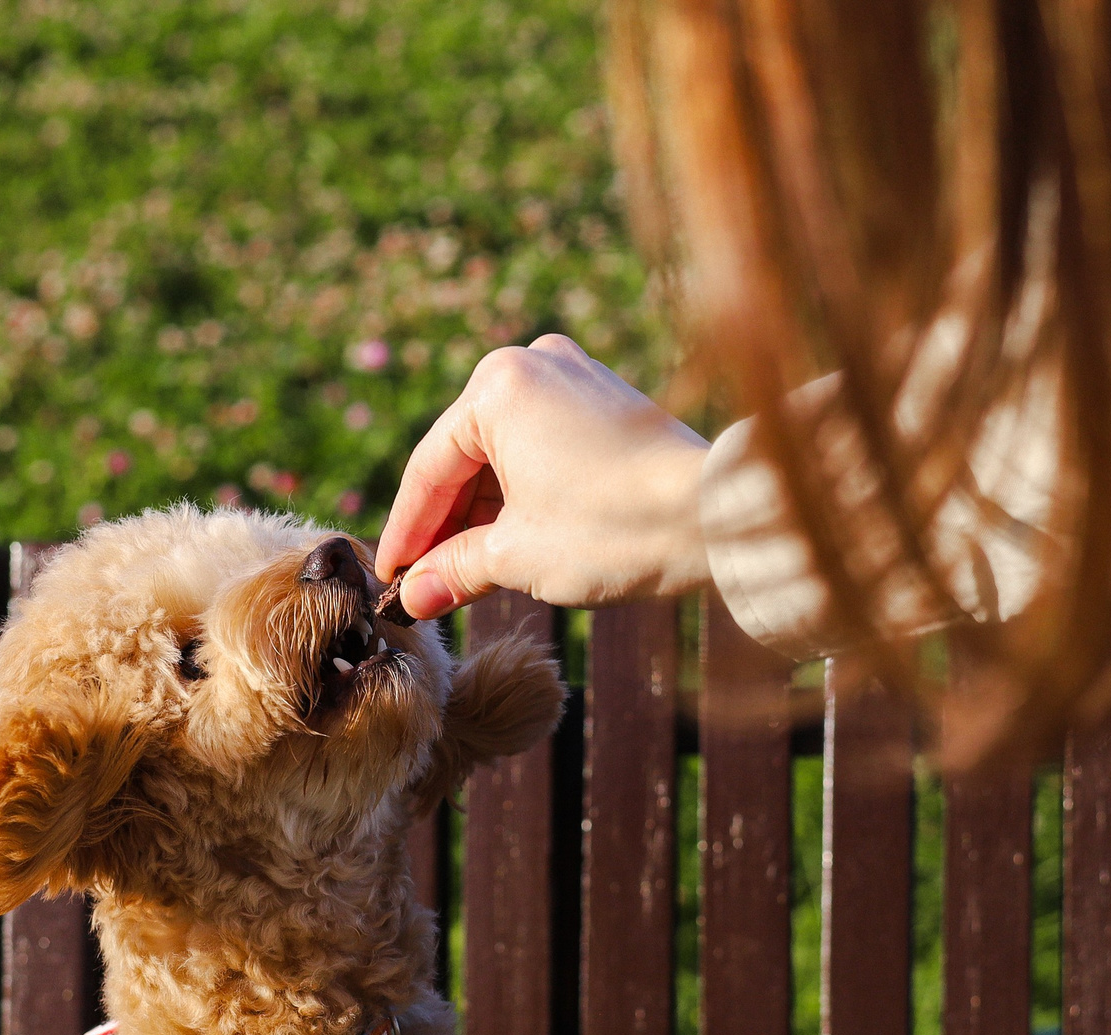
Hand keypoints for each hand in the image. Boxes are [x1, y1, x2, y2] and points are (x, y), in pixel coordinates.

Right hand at [374, 334, 712, 619]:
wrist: (719, 518)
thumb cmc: (614, 528)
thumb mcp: (518, 555)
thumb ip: (455, 568)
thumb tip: (415, 597)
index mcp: (497, 385)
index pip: (431, 469)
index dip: (407, 533)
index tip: (391, 578)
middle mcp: (533, 361)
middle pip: (467, 456)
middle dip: (447, 524)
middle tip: (425, 583)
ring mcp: (575, 374)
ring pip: (506, 452)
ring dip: (485, 511)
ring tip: (467, 572)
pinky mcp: (607, 399)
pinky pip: (544, 447)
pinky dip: (524, 492)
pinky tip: (512, 540)